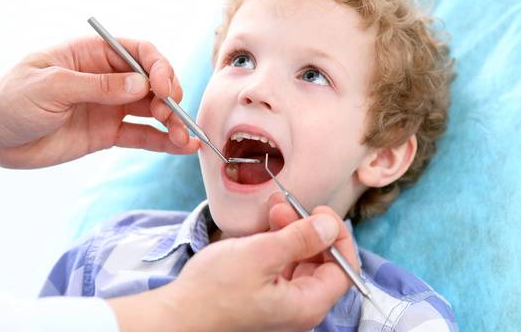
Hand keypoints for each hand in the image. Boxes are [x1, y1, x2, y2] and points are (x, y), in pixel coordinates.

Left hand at [0, 37, 198, 167]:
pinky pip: (141, 135)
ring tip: (184, 138)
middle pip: (152, 82)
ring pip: (151, 110)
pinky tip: (180, 147)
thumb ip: (97, 86)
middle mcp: (107, 79)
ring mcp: (109, 106)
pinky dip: (162, 141)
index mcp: (93, 54)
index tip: (165, 87)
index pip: (138, 52)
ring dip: (172, 122)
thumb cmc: (12, 100)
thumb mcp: (51, 86)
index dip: (158, 67)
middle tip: (172, 115)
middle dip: (169, 97)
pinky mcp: (107, 133)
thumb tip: (140, 86)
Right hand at [112, 206, 355, 331]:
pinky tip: (263, 228)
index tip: (320, 212)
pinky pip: (280, 267)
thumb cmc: (215, 289)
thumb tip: (330, 225)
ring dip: (290, 232)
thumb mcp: (261, 255)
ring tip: (272, 209)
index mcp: (306, 305)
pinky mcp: (262, 297)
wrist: (177, 314)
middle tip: (287, 206)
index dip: (337, 237)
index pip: (344, 270)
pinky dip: (276, 244)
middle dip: (307, 229)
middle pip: (320, 263)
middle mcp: (298, 308)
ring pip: (299, 262)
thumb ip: (300, 239)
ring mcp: (280, 304)